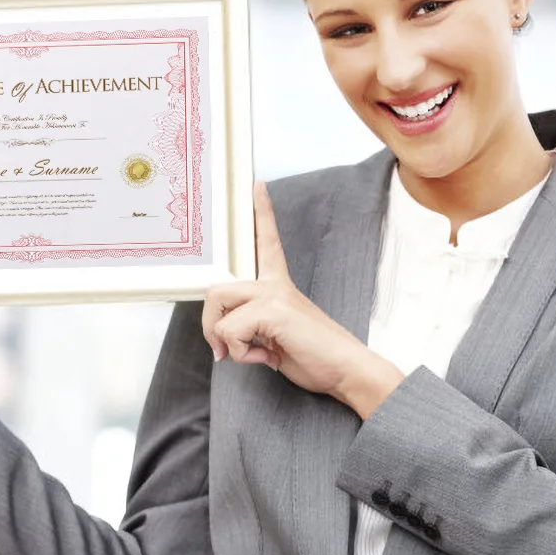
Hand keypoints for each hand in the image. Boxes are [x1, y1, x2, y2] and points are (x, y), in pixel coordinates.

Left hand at [201, 184, 403, 417]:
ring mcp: (274, 294)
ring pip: (217, 305)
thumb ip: (252, 328)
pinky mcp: (273, 310)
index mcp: (279, 287)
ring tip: (254, 354)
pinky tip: (267, 358)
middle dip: (209, 325)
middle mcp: (275, 285)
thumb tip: (223, 340)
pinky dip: (240, 353)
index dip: (261, 213)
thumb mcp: (275, 338)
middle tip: (224, 351)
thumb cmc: (316, 357)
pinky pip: (229, 329)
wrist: (347, 369)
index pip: (267, 243)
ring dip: (225, 340)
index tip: (257, 185)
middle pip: (216, 288)